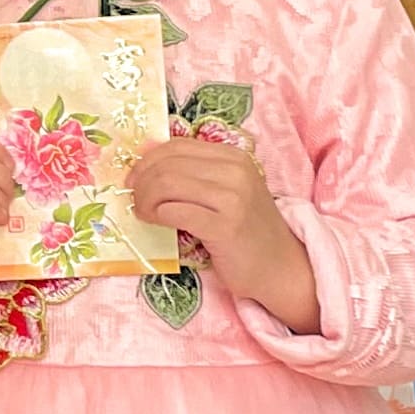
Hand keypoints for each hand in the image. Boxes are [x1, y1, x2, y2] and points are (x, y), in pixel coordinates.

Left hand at [128, 137, 317, 332]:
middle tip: (134, 200)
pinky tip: (155, 222)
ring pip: (166, 184)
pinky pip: (174, 211)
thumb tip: (145, 167)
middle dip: (140, 182)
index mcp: (233, 157)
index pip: (176, 146)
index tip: (134, 179)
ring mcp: (232, 198)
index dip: (146, 161)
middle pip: (167, 164)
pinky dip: (155, 215)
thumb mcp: (228, 192)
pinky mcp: (225, 226)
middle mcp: (235, 171)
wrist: (280, 267)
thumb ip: (197, 175)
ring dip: (144, 199)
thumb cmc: (246, 231)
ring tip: (143, 212)